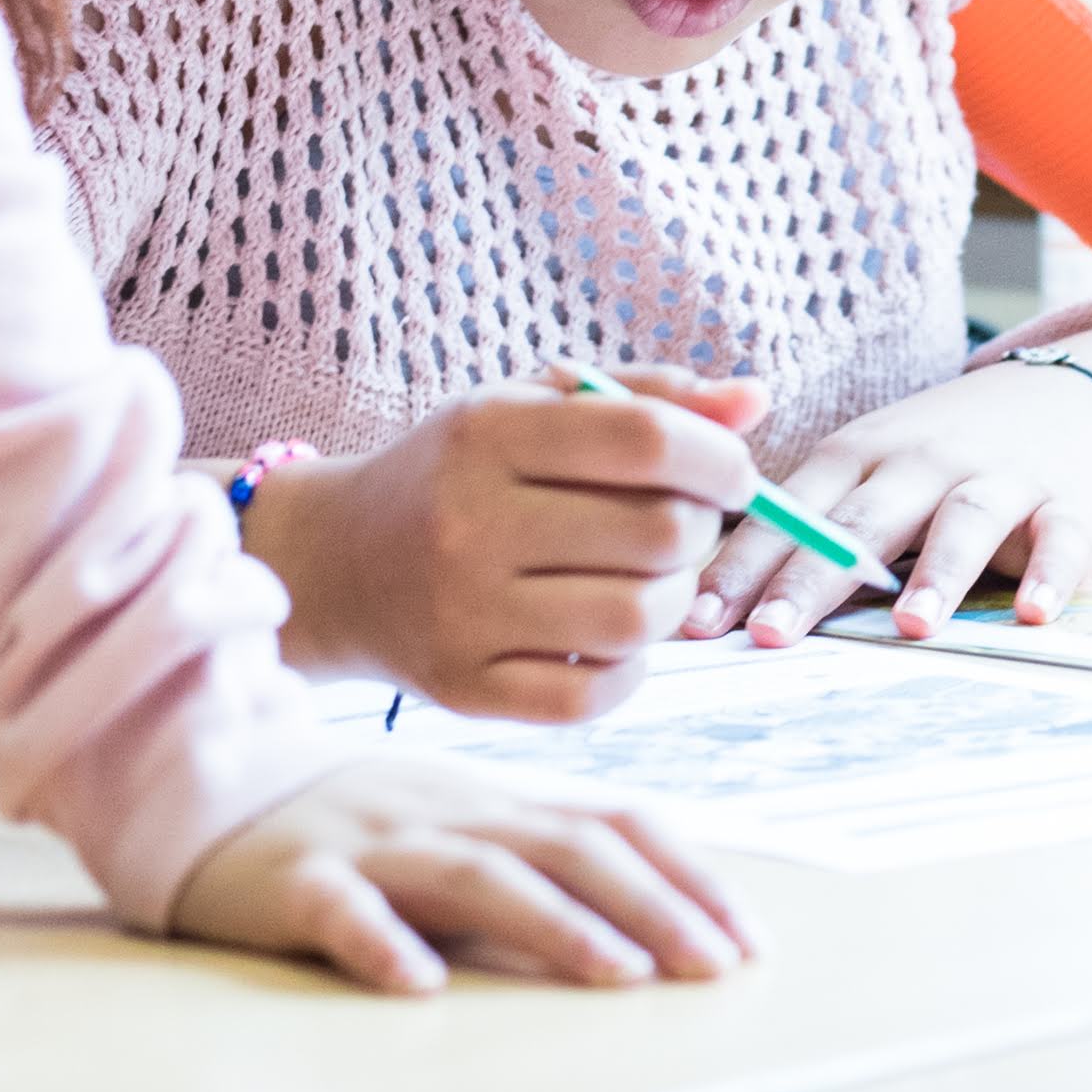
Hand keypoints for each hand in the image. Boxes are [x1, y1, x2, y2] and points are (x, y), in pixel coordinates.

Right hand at [169, 757, 758, 993]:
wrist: (204, 784)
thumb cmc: (354, 824)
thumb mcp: (460, 827)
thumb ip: (538, 857)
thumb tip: (655, 917)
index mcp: (495, 801)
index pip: (612, 821)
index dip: (687, 874)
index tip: (748, 936)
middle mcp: (449, 812)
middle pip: (567, 847)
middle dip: (654, 905)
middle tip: (718, 967)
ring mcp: (372, 842)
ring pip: (476, 875)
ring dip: (556, 925)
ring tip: (620, 974)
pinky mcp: (293, 880)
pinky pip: (340, 911)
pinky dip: (382, 944)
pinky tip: (420, 987)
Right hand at [250, 367, 760, 719]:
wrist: (335, 563)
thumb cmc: (458, 472)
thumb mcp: (533, 408)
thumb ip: (648, 397)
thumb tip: (756, 402)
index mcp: (486, 434)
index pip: (647, 439)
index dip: (720, 458)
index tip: (732, 473)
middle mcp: (468, 522)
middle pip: (658, 534)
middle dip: (700, 529)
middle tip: (682, 525)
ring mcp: (463, 614)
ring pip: (639, 618)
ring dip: (672, 600)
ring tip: (647, 577)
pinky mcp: (465, 690)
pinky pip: (597, 694)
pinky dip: (629, 667)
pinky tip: (608, 634)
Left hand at [687, 360, 1091, 647]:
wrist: (1058, 400)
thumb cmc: (934, 458)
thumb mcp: (864, 469)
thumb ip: (807, 527)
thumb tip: (706, 602)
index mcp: (857, 455)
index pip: (791, 511)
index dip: (743, 566)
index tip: (698, 621)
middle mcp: (922, 461)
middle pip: (862, 519)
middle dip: (813, 577)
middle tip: (772, 635)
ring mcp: (997, 477)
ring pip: (962, 521)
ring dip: (936, 573)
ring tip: (910, 626)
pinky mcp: (1066, 501)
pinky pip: (1061, 539)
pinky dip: (1051, 574)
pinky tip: (1033, 613)